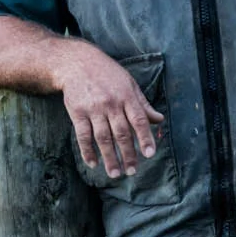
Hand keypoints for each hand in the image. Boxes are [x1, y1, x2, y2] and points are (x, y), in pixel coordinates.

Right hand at [54, 43, 164, 177]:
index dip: (145, 138)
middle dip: (128, 154)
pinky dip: (87, 150)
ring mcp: (93, 109)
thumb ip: (143, 104)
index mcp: (126, 96)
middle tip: (132, 171)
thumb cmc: (107, 74)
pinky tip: (93, 163)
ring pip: (103, 137)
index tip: (149, 154)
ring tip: (115, 173)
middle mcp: (111, 103)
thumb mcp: (129, 84)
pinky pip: (83, 135)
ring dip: (109, 157)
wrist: (76, 62)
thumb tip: (159, 120)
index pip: (139, 120)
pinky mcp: (77, 112)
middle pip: (121, 133)